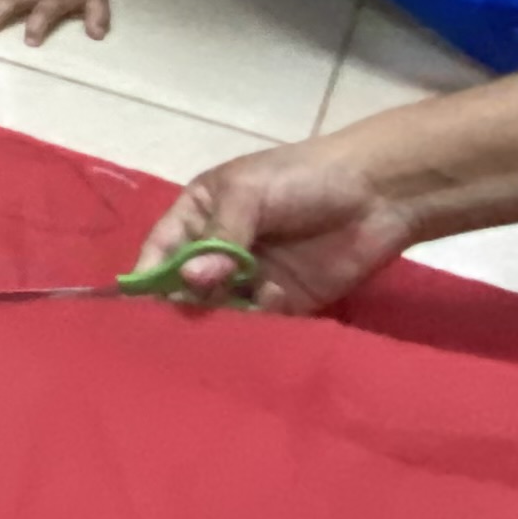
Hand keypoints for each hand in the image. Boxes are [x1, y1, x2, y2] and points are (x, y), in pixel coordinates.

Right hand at [134, 141, 422, 316]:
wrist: (378, 193)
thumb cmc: (302, 178)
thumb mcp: (249, 192)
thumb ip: (221, 235)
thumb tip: (193, 280)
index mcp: (202, 213)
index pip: (164, 247)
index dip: (151, 273)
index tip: (139, 304)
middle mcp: (220, 248)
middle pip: (187, 285)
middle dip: (182, 303)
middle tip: (177, 328)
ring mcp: (251, 278)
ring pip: (219, 309)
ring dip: (215, 323)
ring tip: (212, 339)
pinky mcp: (284, 304)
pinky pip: (257, 324)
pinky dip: (250, 333)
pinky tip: (248, 340)